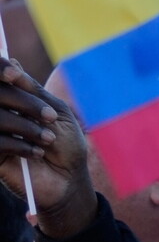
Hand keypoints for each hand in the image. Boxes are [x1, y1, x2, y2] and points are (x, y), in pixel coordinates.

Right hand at [0, 58, 95, 238]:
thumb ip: (33, 91)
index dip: (1, 72)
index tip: (15, 75)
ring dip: (27, 127)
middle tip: (50, 117)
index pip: (1, 81)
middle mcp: (1, 116)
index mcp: (14, 102)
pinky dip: (20, 145)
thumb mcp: (56, 112)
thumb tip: (12, 62)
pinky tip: (37, 153)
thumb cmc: (66, 143)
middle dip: (26, 103)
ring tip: (48, 139)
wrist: (68, 179)